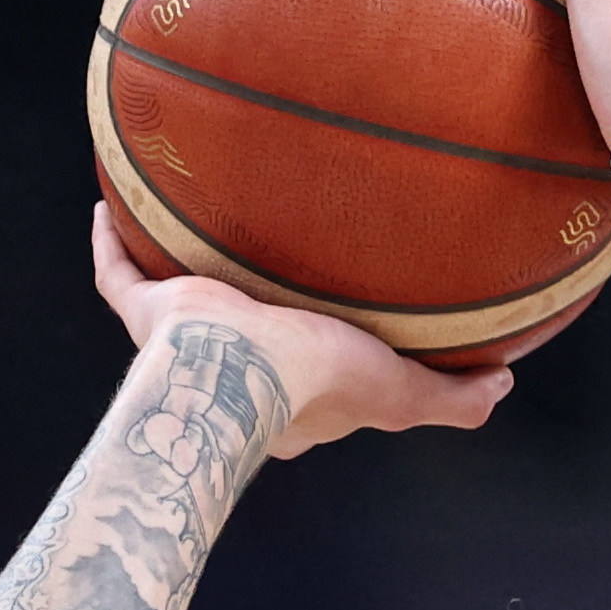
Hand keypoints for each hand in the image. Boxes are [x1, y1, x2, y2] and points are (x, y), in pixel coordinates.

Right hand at [90, 204, 511, 457]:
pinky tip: (110, 206)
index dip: (320, 368)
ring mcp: (183, 344)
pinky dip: (112, 243)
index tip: (335, 334)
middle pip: (239, 342)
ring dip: (177, 276)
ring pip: (173, 309)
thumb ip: (451, 400)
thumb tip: (500, 387)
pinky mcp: (150, 313)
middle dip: (247, 316)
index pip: (305, 389)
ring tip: (192, 227)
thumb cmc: (317, 384)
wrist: (239, 369)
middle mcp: (230, 373)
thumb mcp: (401, 394)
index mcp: (286, 403)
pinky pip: (119, 276)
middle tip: (266, 269)